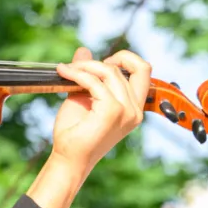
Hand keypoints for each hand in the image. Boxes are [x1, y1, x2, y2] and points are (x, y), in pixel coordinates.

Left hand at [52, 46, 152, 173]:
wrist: (68, 157)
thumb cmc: (75, 132)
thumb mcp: (82, 96)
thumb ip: (87, 75)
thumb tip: (83, 51)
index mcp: (133, 107)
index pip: (144, 71)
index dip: (125, 59)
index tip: (101, 64)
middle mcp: (135, 109)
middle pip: (133, 67)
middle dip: (108, 59)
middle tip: (83, 66)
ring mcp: (126, 111)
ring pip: (110, 72)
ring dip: (85, 66)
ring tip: (66, 70)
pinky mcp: (112, 112)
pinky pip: (94, 82)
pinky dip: (77, 74)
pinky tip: (64, 73)